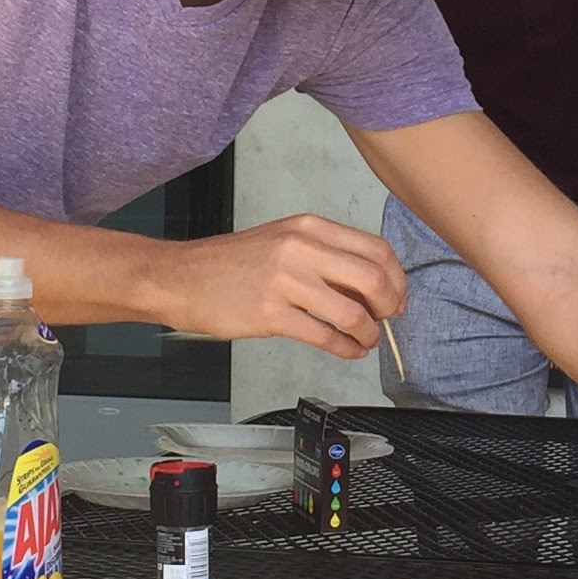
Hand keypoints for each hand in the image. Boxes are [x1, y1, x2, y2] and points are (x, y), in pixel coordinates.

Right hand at [152, 215, 406, 358]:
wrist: (180, 277)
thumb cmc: (230, 264)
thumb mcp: (282, 240)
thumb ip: (325, 255)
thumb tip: (370, 284)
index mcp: (308, 228)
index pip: (374, 249)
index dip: (396, 278)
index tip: (397, 296)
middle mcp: (301, 249)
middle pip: (372, 278)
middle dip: (390, 305)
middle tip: (387, 319)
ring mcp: (286, 281)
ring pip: (352, 312)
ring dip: (368, 333)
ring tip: (366, 340)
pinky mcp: (271, 314)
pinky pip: (324, 336)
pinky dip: (345, 348)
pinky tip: (348, 350)